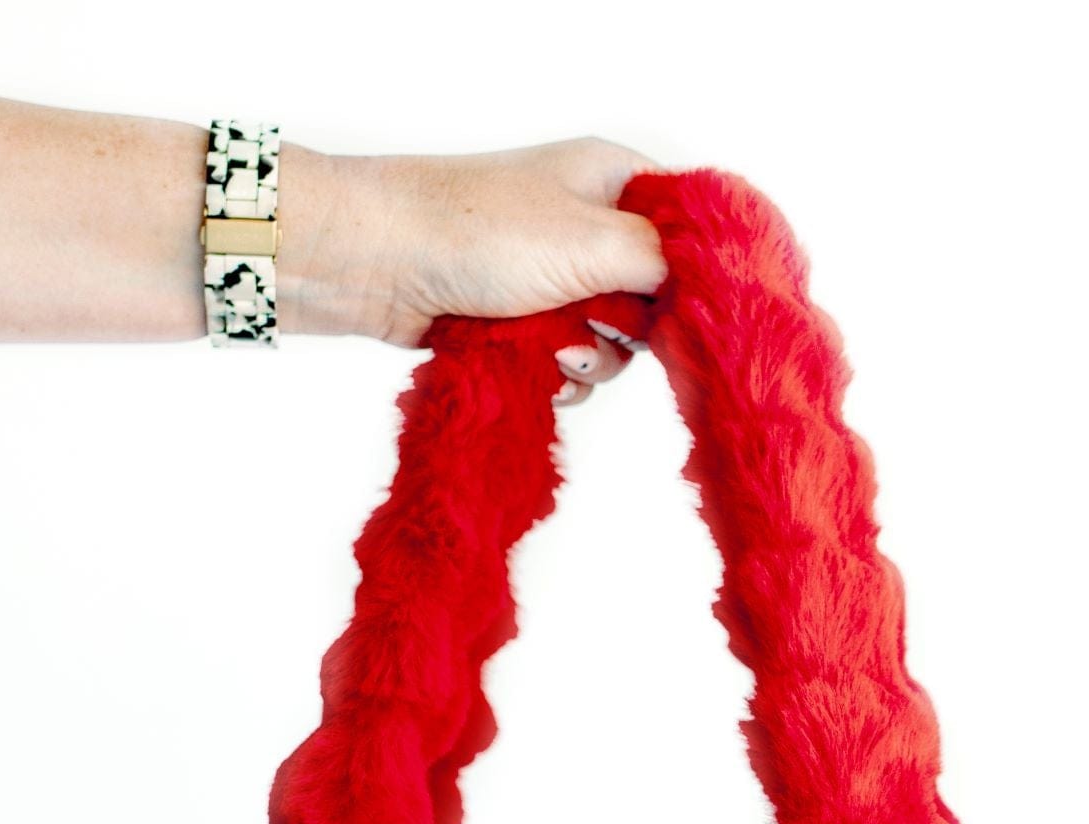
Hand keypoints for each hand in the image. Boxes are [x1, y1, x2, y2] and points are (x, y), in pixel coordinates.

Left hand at [281, 139, 665, 400]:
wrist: (380, 264)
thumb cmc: (479, 233)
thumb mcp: (592, 240)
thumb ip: (663, 264)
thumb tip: (708, 289)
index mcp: (613, 181)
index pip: (688, 227)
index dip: (698, 273)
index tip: (694, 311)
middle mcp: (589, 228)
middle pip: (654, 299)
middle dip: (630, 328)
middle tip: (598, 323)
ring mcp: (555, 280)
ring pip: (612, 344)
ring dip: (588, 360)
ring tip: (552, 349)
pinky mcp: (524, 326)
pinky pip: (570, 368)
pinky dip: (556, 377)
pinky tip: (532, 369)